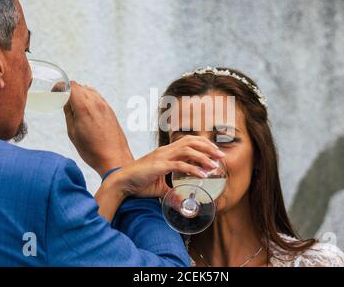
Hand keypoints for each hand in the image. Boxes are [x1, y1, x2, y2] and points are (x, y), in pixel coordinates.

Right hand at [64, 81, 132, 176]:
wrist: (114, 158)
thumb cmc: (93, 150)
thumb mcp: (73, 132)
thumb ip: (68, 113)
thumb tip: (65, 101)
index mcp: (84, 107)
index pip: (71, 86)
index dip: (60, 87)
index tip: (55, 93)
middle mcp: (96, 103)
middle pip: (80, 87)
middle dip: (68, 91)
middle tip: (61, 101)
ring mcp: (105, 106)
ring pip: (89, 91)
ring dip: (79, 94)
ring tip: (73, 107)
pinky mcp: (111, 111)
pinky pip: (97, 98)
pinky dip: (88, 99)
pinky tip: (85, 111)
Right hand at [105, 135, 225, 198]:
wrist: (121, 183)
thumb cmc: (139, 183)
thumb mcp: (160, 188)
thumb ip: (172, 192)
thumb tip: (182, 202)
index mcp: (166, 152)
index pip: (188, 141)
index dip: (203, 144)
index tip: (215, 152)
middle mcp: (165, 151)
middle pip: (191, 141)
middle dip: (208, 146)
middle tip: (221, 155)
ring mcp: (162, 157)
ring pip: (188, 150)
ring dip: (204, 156)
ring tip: (215, 165)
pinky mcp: (159, 166)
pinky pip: (179, 165)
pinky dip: (193, 169)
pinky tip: (202, 175)